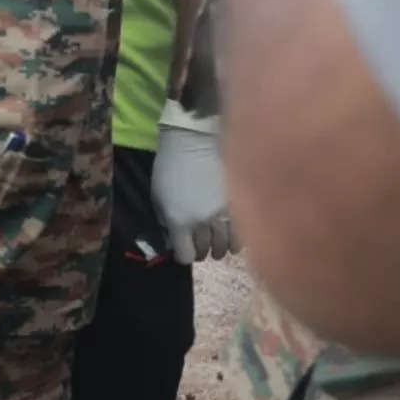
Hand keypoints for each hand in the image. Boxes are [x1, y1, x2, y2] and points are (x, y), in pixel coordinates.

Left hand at [153, 113, 236, 263]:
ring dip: (220, 249)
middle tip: (200, 250)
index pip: (185, 255)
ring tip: (217, 249)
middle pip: (205, 250)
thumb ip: (166, 222)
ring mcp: (222, 215)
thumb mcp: (158, 197)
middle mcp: (202, 222)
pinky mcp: (238, 206)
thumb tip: (175, 239)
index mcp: (178, 221)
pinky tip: (233, 242)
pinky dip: (237, 242)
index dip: (183, 256)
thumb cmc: (170, 168)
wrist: (194, 142)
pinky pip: (241, 234)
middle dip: (201, 252)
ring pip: (225, 245)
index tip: (183, 252)